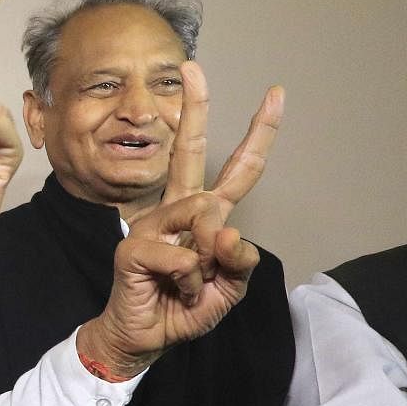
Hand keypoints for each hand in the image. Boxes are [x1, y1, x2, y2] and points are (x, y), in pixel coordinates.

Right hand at [77, 63, 283, 375]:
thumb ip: (238, 262)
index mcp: (202, 217)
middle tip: (193, 68)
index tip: (274, 96)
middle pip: (189, 151)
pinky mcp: (132, 246)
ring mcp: (151, 224)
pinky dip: (189, 281)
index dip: (258, 135)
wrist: (143, 337)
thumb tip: (226, 232)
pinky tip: (173, 290)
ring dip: (209, 265)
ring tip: (190, 287)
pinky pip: (184, 255)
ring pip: (205, 218)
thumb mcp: (227, 290)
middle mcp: (175, 211)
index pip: (235, 172)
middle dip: (195, 108)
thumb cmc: (182, 309)